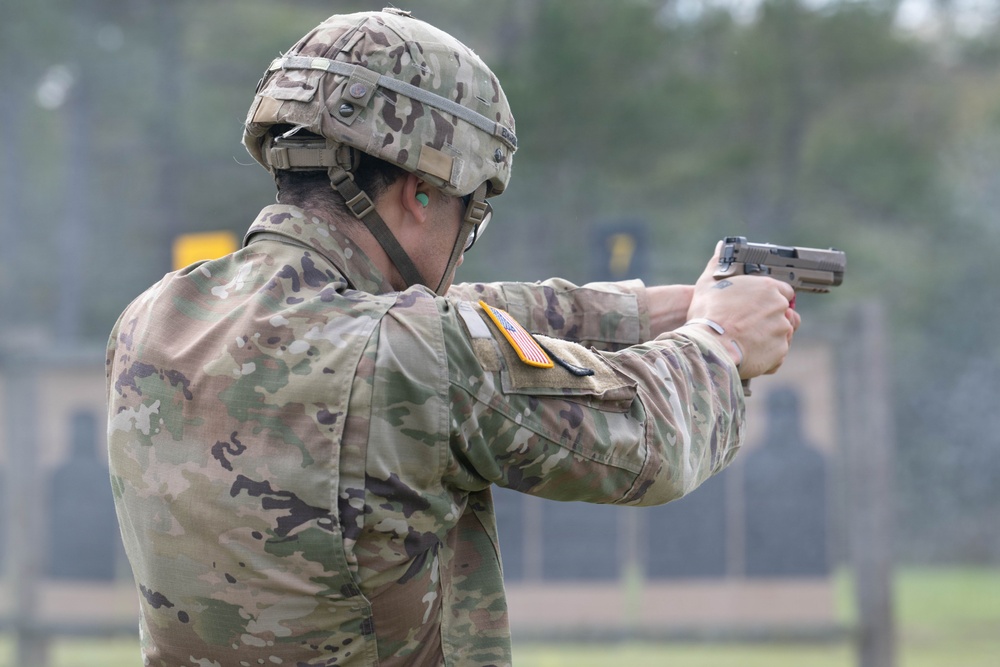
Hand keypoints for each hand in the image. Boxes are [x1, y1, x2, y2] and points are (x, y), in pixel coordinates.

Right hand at [685, 243, 799, 378]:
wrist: (709, 346)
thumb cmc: (708, 314)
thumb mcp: (708, 284)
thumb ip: (716, 264)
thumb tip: (719, 246)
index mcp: (767, 288)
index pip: (784, 290)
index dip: (772, 298)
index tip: (760, 305)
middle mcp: (780, 308)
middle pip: (786, 313)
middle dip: (773, 318)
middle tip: (751, 325)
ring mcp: (782, 331)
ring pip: (782, 334)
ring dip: (770, 337)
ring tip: (748, 341)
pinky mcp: (779, 353)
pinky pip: (777, 354)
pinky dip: (767, 355)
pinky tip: (749, 354)